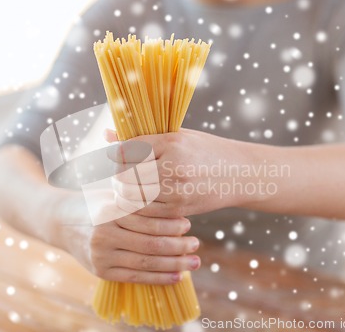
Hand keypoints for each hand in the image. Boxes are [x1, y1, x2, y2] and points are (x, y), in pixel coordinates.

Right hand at [45, 189, 200, 284]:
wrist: (61, 222)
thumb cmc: (95, 204)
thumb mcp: (112, 192)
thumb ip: (137, 196)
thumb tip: (174, 198)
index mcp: (109, 211)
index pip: (147, 220)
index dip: (170, 224)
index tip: (187, 223)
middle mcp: (104, 234)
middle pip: (150, 244)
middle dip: (178, 246)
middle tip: (196, 244)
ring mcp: (101, 255)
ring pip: (146, 263)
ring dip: (174, 264)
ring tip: (194, 262)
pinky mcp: (101, 271)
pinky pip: (135, 277)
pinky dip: (159, 278)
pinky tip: (177, 276)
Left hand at [107, 129, 248, 218]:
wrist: (238, 174)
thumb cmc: (204, 150)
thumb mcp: (177, 136)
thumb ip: (142, 137)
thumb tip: (106, 133)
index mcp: (171, 142)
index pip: (127, 150)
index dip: (117, 154)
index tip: (119, 156)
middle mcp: (173, 165)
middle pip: (126, 174)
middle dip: (118, 176)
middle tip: (119, 175)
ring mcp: (177, 189)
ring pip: (132, 195)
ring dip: (124, 193)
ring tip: (128, 188)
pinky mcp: (180, 208)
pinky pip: (146, 211)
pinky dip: (137, 207)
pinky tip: (141, 199)